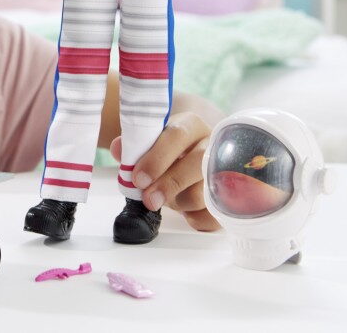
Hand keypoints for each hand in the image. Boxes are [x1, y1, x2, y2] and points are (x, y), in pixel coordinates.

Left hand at [110, 112, 219, 231]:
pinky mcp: (227, 199)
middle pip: (197, 163)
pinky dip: (195, 220)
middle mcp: (211, 146)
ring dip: (178, 202)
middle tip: (148, 199)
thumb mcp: (147, 143)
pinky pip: (213, 216)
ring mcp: (223, 172)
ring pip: (203, 193)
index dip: (157, 158)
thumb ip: (132, 146)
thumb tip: (119, 149)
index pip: (177, 135)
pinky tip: (185, 214)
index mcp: (190, 126)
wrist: (185, 158)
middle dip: (169, 184)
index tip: (138, 178)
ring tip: (164, 199)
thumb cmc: (162, 150)